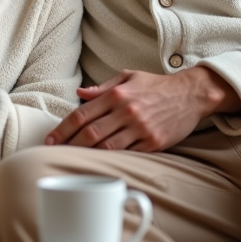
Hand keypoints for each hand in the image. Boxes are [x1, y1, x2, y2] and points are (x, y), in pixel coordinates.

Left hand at [46, 67, 240, 152]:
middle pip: (89, 133)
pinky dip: (111, 160)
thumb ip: (102, 87)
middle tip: (55, 154)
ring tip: (73, 161)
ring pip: (106, 147)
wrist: (191, 94)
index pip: (81, 114)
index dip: (62, 129)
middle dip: (69, 145)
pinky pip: (127, 154)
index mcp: (117, 94)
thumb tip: (79, 94)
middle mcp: (126, 111)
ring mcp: (140, 128)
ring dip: (87, 155)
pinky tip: (100, 164)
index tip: (50, 140)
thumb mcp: (129, 77)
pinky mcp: (153, 142)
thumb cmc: (156, 86)